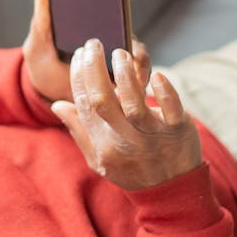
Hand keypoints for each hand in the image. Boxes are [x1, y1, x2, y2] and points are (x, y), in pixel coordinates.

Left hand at [23, 0, 150, 102]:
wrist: (48, 93)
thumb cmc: (43, 63)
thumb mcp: (37, 45)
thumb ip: (41, 23)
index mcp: (91, 22)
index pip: (114, 2)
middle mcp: (109, 37)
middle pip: (130, 31)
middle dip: (133, 37)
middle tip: (125, 48)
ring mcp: (117, 59)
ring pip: (138, 56)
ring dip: (138, 64)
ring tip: (130, 73)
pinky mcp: (122, 80)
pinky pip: (136, 79)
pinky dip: (137, 82)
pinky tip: (128, 89)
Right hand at [50, 39, 201, 189]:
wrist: (171, 191)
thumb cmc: (132, 169)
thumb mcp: (100, 158)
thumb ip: (80, 130)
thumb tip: (58, 105)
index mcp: (103, 143)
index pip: (84, 105)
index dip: (79, 77)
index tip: (80, 55)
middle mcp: (124, 139)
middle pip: (103, 101)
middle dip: (94, 70)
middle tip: (93, 44)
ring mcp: (152, 135)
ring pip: (134, 104)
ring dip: (125, 76)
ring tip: (120, 53)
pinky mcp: (178, 131)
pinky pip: (171, 110)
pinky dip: (165, 92)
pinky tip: (157, 75)